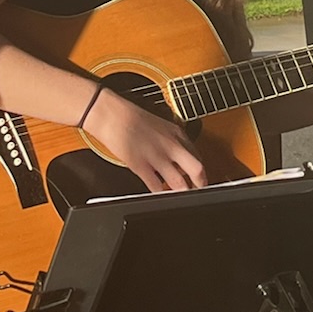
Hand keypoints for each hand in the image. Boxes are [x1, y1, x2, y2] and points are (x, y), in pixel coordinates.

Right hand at [82, 86, 207, 193]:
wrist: (111, 114)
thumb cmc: (131, 117)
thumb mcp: (160, 125)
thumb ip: (173, 142)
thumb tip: (179, 160)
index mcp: (177, 134)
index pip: (198, 156)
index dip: (201, 171)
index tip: (200, 179)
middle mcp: (171, 145)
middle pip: (197, 170)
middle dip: (200, 185)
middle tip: (198, 192)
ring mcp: (157, 157)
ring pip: (179, 182)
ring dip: (182, 193)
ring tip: (181, 197)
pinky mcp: (140, 166)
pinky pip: (155, 187)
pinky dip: (160, 195)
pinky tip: (160, 196)